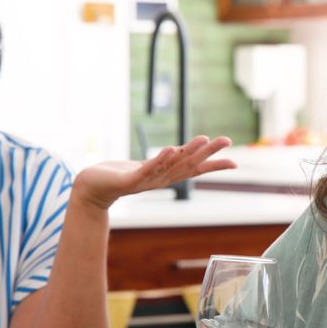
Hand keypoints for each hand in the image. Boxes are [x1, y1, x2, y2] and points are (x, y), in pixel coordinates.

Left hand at [73, 136, 235, 208]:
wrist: (91, 188)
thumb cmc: (119, 176)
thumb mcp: (147, 166)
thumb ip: (165, 160)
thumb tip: (181, 151)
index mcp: (166, 176)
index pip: (195, 170)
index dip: (214, 166)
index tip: (235, 163)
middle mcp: (161, 180)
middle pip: (188, 165)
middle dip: (208, 152)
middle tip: (226, 140)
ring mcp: (146, 180)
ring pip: (172, 165)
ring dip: (189, 152)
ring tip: (204, 139)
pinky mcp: (129, 180)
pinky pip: (148, 168)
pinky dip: (160, 159)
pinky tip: (171, 148)